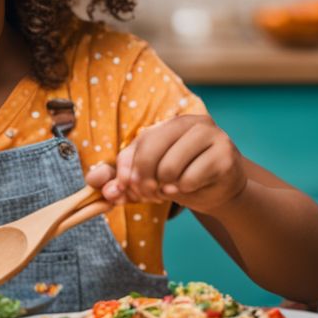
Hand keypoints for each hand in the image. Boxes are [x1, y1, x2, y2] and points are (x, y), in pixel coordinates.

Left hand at [85, 115, 247, 213]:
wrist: (222, 192)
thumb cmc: (183, 180)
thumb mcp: (149, 177)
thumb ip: (121, 177)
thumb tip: (93, 180)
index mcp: (170, 124)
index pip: (139, 143)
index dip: (126, 170)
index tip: (124, 188)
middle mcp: (192, 122)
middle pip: (151, 151)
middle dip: (143, 181)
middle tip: (148, 195)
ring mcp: (211, 136)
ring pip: (169, 167)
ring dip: (164, 188)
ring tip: (169, 191)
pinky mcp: (225, 155)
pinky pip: (190, 178)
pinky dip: (183, 191)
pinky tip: (188, 189)